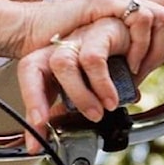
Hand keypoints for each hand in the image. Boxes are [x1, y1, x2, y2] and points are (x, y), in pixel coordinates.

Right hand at [0, 0, 163, 72]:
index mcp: (118, 2)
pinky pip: (135, 12)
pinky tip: (138, 58)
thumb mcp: (94, 45)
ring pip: (159, 4)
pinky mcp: (97, 2)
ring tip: (159, 62)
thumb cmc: (51, 40)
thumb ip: (116, 48)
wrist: (22, 30)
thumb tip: (137, 70)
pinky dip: (143, 38)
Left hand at [17, 17, 131, 152]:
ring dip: (85, 91)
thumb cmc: (110, 58)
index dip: (31, 103)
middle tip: (93, 117)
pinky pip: (95, 57)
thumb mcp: (87, 84)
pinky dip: (106, 80)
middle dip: (64, 99)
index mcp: (52, 59)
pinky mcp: (101, 30)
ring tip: (108, 106)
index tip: (37, 134)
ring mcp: (79, 37)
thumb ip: (68, 105)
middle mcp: (62, 46)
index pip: (28, 74)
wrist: (134, 30)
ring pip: (65, 62)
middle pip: (41, 68)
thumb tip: (52, 131)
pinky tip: (119, 87)